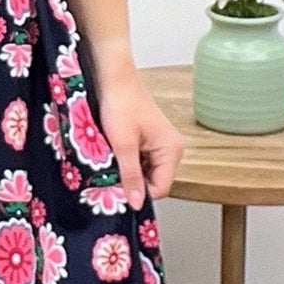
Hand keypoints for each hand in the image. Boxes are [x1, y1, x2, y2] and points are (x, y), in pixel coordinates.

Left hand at [94, 67, 184, 209]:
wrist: (113, 79)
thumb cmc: (121, 104)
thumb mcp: (123, 145)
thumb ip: (131, 176)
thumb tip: (136, 204)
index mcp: (172, 151)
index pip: (160, 189)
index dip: (138, 193)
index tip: (117, 191)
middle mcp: (171, 149)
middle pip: (153, 182)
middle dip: (132, 181)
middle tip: (110, 174)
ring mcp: (160, 145)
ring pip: (144, 173)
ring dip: (127, 171)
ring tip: (111, 159)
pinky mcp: (149, 141)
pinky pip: (139, 162)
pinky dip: (126, 162)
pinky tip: (114, 153)